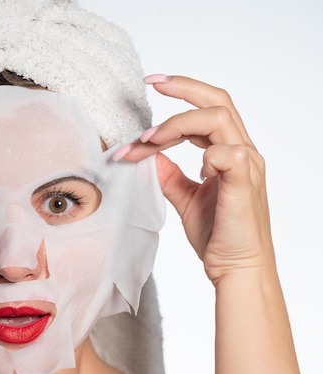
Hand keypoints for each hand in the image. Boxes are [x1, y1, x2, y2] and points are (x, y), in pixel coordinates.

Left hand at [115, 75, 273, 282]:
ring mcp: (247, 166)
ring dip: (178, 123)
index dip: (181, 94)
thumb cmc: (217, 234)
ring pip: (219, 119)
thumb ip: (169, 174)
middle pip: (218, 101)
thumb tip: (148, 154)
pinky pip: (231, 154)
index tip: (151, 86)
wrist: (236, 268)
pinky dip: (206, 154)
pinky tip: (192, 169)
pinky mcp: (245, 184)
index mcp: (229, 153)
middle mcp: (242, 152)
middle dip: (183, 87)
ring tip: (149, 139)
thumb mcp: (185, 197)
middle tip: (152, 82)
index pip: (208, 110)